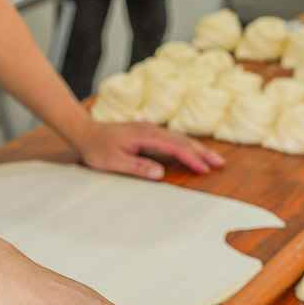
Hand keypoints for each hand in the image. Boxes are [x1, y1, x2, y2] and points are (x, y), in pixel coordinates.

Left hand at [76, 121, 224, 180]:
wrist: (84, 132)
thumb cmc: (97, 149)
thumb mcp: (113, 162)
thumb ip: (136, 167)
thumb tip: (159, 174)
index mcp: (146, 136)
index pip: (175, 147)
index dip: (191, 158)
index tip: (204, 169)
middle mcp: (151, 130)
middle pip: (183, 140)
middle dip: (202, 152)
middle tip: (219, 164)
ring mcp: (150, 130)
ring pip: (179, 138)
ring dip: (197, 149)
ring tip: (212, 159)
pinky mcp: (148, 133)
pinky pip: (172, 139)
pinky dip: (185, 146)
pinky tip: (191, 153)